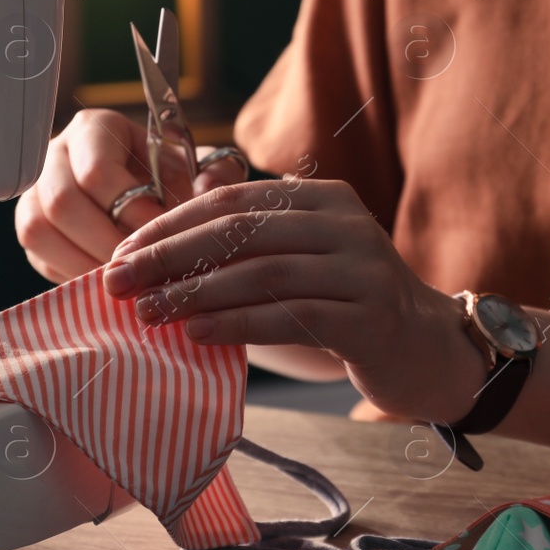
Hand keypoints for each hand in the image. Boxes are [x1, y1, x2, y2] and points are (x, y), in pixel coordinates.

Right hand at [15, 109, 248, 282]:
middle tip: (144, 268)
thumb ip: (217, 174)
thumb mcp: (202, 170)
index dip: (131, 212)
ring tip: (127, 282)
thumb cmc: (176, 180)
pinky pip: (38, 256)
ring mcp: (35, 191)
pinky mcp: (32, 228)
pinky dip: (72, 275)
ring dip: (83, 262)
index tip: (163, 235)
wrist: (154, 199)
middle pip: (62, 203)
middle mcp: (55, 155)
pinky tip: (108, 285)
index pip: (98, 172)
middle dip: (105, 243)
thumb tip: (209, 189)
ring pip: (38, 230)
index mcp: (95, 130)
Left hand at [101, 178, 488, 421]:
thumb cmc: (349, 307)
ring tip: (148, 312)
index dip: (170, 224)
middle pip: (241, 231)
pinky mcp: (369, 318)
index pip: (232, 201)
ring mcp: (362, 269)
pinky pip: (290, 315)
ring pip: (262, 273)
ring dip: (196, 292)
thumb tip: (165, 236)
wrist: (430, 350)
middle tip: (119, 280)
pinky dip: (237, 323)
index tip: (122, 252)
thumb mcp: (301, 262)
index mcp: (323, 199)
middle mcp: (345, 224)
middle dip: (170, 256)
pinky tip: (197, 333)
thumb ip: (248, 242)